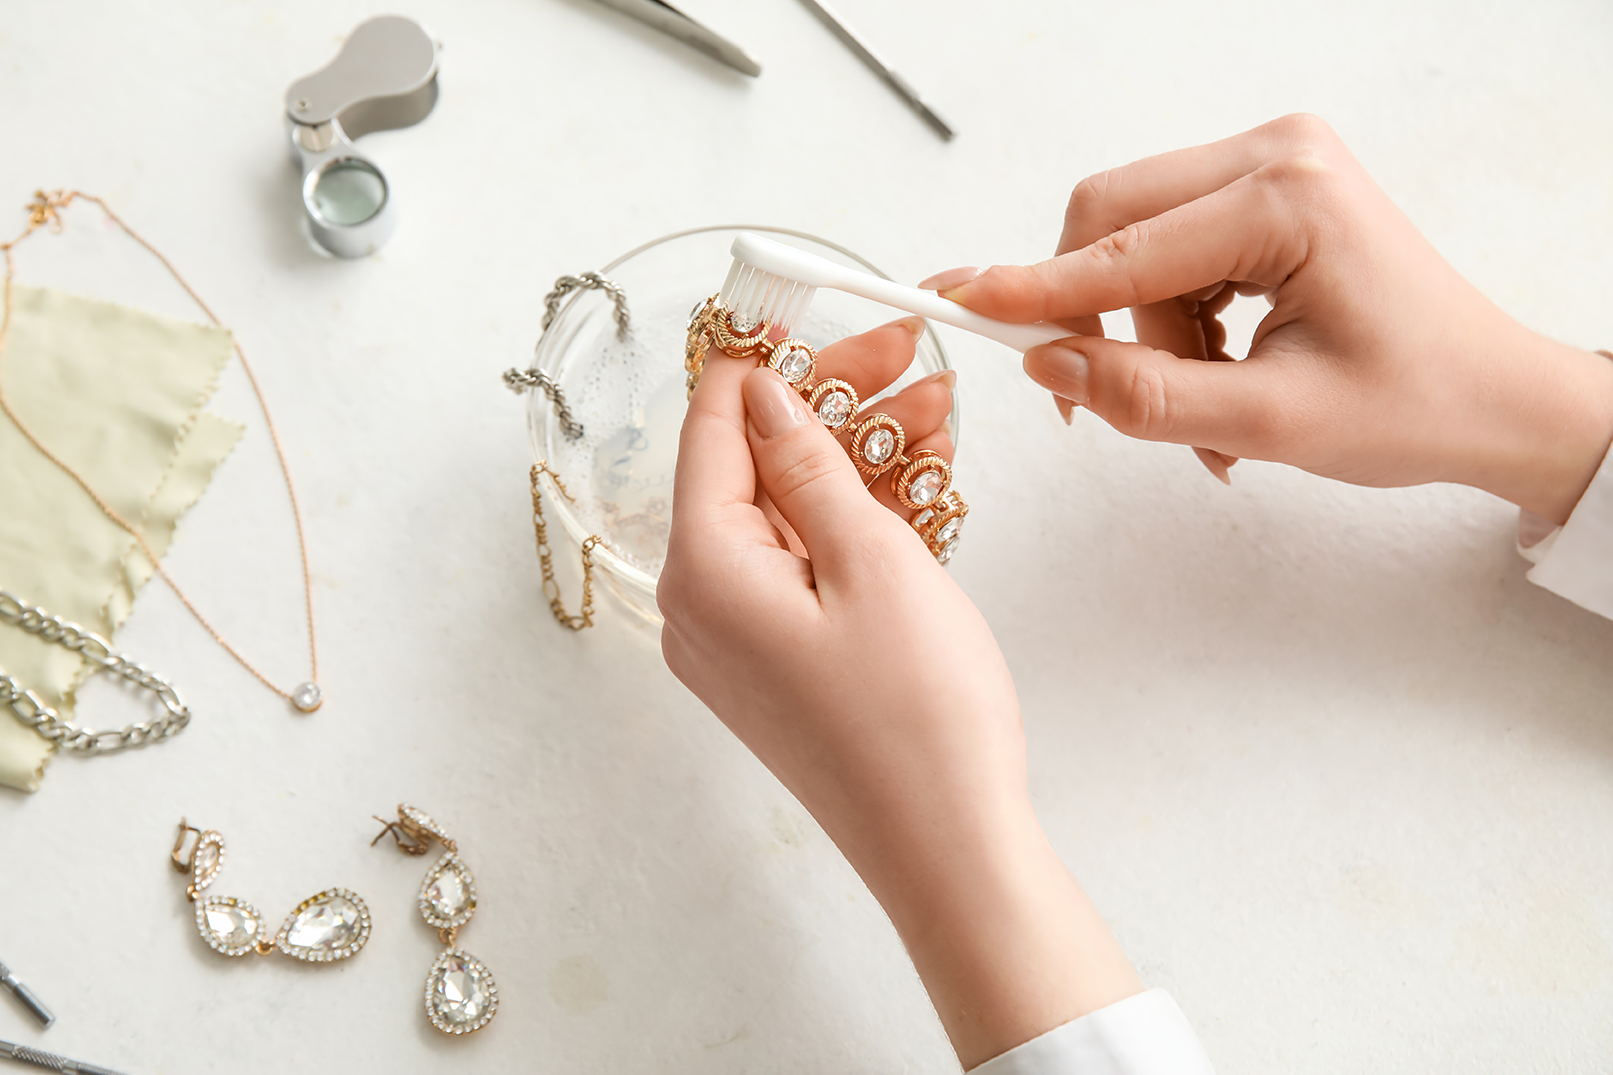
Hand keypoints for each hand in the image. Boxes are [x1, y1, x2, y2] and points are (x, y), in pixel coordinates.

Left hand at [658, 322, 1140, 1067]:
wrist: (951, 850)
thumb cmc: (919, 716)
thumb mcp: (871, 561)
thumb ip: (809, 464)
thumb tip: (760, 391)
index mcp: (705, 568)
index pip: (715, 426)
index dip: (770, 359)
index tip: (821, 311)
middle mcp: (702, 603)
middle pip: (756, 465)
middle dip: (835, 405)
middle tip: (913, 358)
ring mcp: (739, 639)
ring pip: (792, 512)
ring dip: (862, 459)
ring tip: (941, 413)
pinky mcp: (780, 663)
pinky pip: (808, 566)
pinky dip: (858, 521)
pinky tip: (925, 482)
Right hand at [923, 113, 1612, 523]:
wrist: (1497, 400)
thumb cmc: (1415, 407)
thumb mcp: (1270, 424)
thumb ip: (1146, 397)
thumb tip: (1049, 367)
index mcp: (1286, 196)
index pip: (1122, 246)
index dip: (1035, 290)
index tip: (956, 304)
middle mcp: (1276, 154)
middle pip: (1112, 219)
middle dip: (1098, 318)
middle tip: (1107, 404)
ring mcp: (1273, 165)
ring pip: (1134, 241)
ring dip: (1145, 335)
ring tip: (1207, 411)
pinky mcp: (1267, 192)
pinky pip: (1170, 248)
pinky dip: (1173, 321)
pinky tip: (1219, 371)